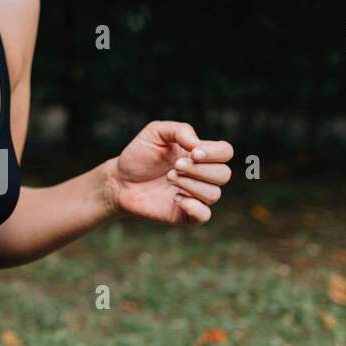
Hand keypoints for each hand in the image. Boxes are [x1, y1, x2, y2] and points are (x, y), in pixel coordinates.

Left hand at [106, 121, 232, 224]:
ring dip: (191, 185)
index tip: (192, 153)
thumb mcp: (155, 133)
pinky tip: (175, 198)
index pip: (225, 152)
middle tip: (174, 167)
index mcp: (200, 154)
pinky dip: (194, 207)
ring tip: (169, 178)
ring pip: (214, 194)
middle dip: (199, 170)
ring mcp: (195, 196)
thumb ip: (180, 130)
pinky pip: (204, 216)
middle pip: (224, 174)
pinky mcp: (185, 214)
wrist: (119, 180)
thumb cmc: (139, 155)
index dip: (214, 153)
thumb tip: (198, 146)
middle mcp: (202, 175)